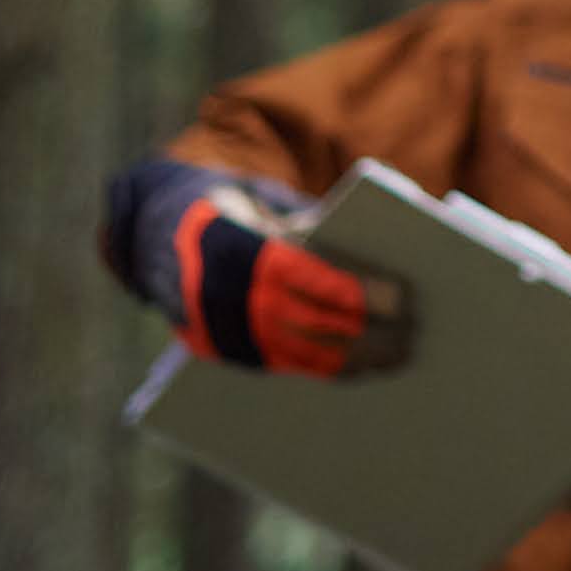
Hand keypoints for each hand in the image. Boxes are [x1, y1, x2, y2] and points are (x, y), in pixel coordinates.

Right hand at [171, 184, 412, 378]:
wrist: (157, 231)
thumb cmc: (232, 209)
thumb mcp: (266, 203)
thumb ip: (310, 225)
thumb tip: (375, 249)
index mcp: (240, 248)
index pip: (313, 279)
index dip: (359, 293)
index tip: (403, 300)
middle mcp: (225, 295)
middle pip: (311, 324)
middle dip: (366, 334)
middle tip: (413, 338)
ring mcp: (219, 329)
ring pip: (297, 354)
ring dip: (352, 361)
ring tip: (395, 358)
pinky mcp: (219, 351)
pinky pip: (280, 366)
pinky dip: (322, 368)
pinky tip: (357, 367)